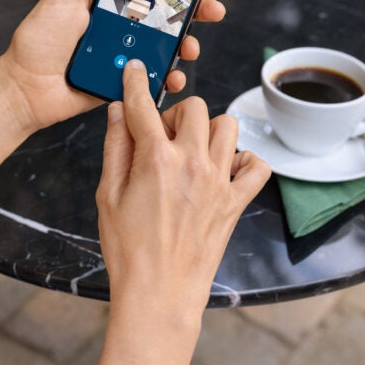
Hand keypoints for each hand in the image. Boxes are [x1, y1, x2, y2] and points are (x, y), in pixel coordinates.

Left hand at [0, 0, 225, 132]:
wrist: (25, 89)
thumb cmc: (38, 40)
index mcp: (109, 0)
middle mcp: (122, 25)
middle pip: (168, 13)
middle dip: (196, 10)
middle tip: (213, 8)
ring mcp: (125, 53)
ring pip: (167, 46)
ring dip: (188, 45)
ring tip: (191, 47)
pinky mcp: (124, 80)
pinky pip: (153, 78)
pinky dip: (169, 78)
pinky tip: (173, 77)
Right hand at [96, 60, 270, 316]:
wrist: (159, 294)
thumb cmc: (128, 250)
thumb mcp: (107, 195)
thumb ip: (115, 148)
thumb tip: (117, 112)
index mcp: (156, 159)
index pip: (143, 105)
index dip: (136, 82)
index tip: (136, 71)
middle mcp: (193, 163)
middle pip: (195, 107)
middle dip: (176, 112)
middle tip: (162, 134)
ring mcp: (219, 182)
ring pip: (228, 126)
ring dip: (209, 130)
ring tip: (192, 149)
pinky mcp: (235, 202)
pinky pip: (257, 166)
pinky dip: (245, 160)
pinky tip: (224, 169)